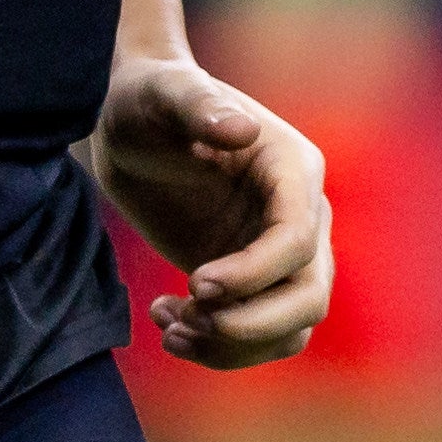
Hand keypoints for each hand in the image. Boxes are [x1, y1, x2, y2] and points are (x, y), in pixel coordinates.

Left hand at [89, 53, 329, 369]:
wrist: (131, 127)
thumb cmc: (149, 99)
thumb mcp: (163, 94)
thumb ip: (198, 105)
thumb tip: (241, 129)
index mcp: (292, 168)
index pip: (298, 240)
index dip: (253, 275)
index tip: (195, 284)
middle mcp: (300, 214)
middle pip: (310, 296)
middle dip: (252, 323)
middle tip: (187, 318)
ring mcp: (278, 253)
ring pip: (290, 327)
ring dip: (233, 345)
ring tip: (169, 326)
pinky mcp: (250, 280)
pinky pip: (256, 333)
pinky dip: (216, 346)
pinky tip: (165, 319)